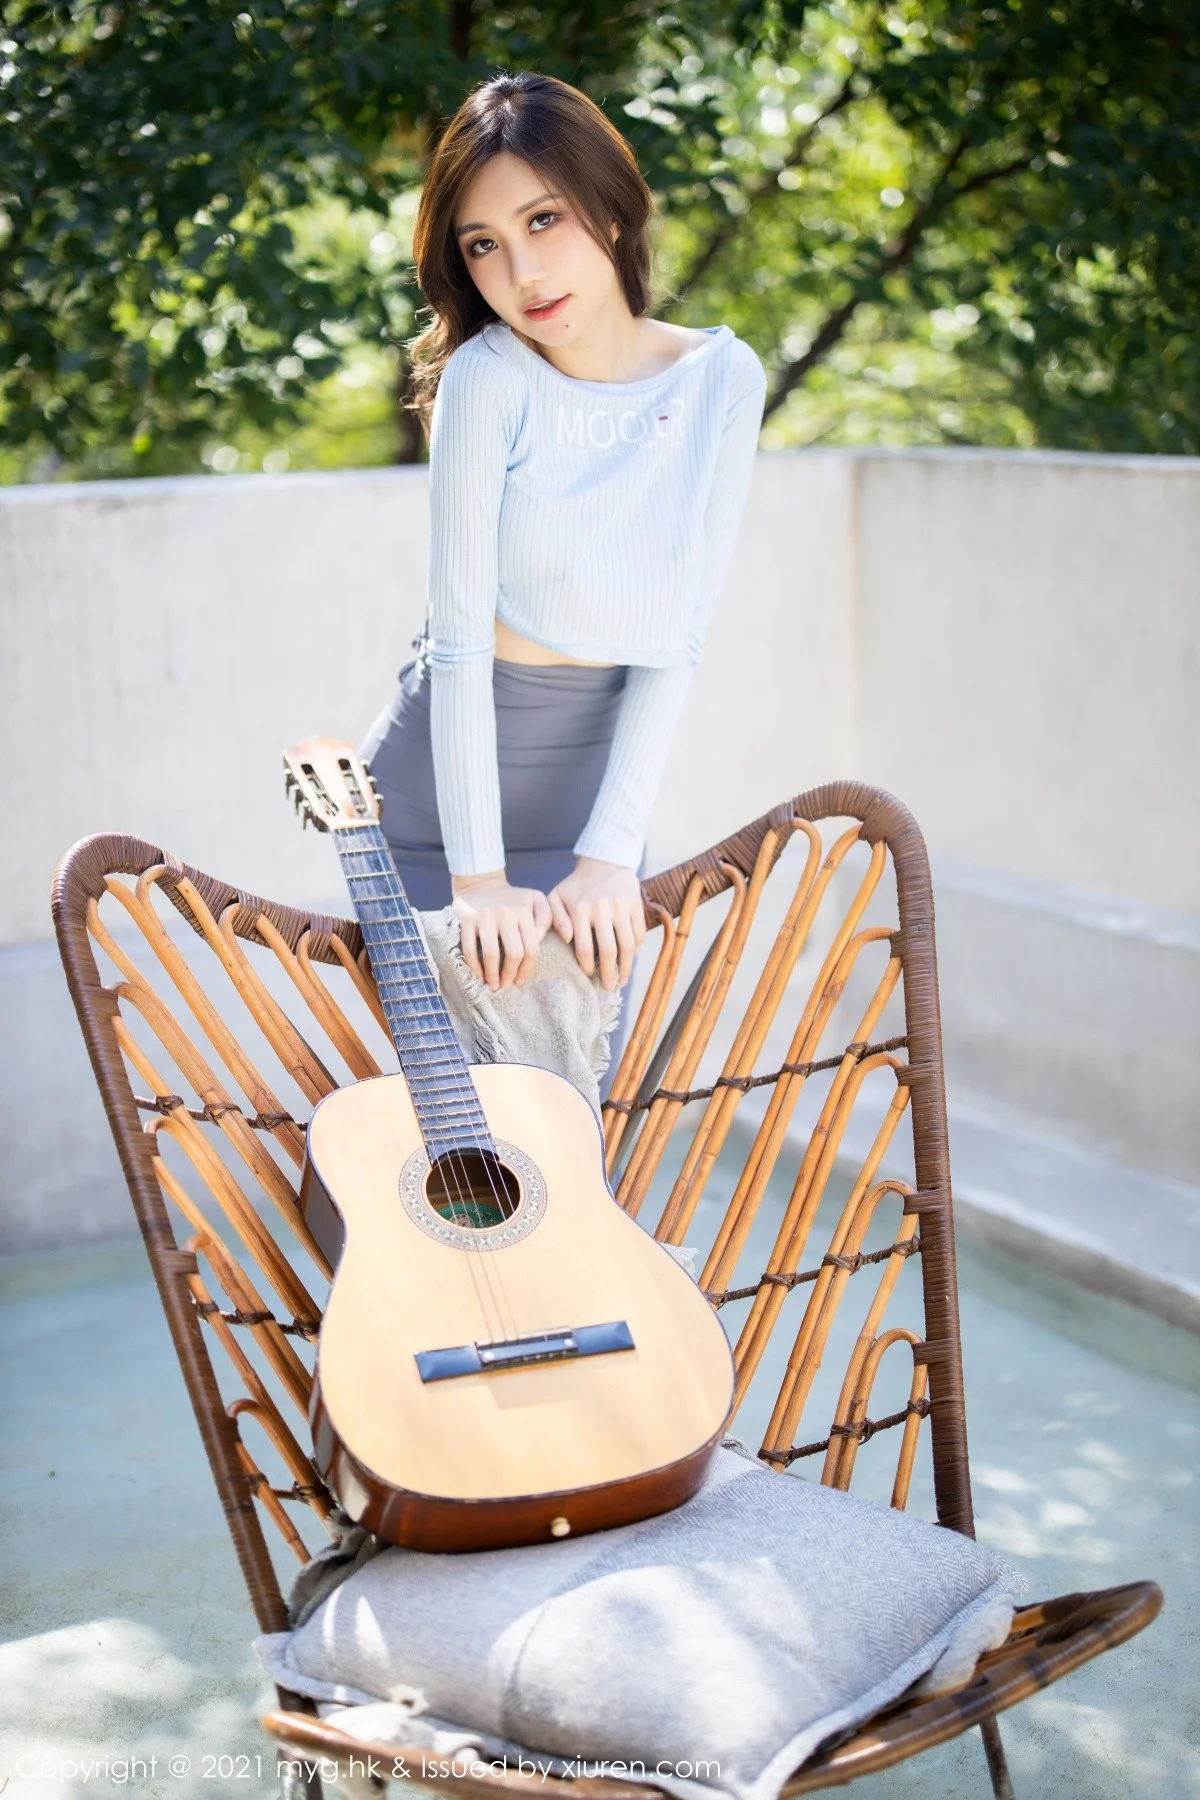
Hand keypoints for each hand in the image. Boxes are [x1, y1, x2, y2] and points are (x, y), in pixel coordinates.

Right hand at [451, 871, 550, 990]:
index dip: (527, 970)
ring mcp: (485, 916)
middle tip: (507, 985)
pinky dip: (475, 967)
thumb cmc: (513, 899)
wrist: (481, 884)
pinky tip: (479, 976)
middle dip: (511, 975)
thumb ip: (546, 918)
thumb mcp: (536, 900)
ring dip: (493, 975)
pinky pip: (470, 949)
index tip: (521, 981)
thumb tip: (545, 941)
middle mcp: (506, 913)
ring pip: (492, 955)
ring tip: (494, 985)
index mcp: (524, 911)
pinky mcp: (467, 919)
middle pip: (514, 954)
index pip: (531, 948)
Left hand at [547, 858, 646, 990]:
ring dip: (626, 967)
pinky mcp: (636, 904)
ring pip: (627, 945)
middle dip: (609, 974)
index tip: (589, 976)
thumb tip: (567, 938)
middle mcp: (601, 908)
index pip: (584, 948)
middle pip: (608, 951)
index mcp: (579, 909)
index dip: (588, 967)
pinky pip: (639, 934)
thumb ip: (554, 918)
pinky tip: (630, 959)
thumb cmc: (576, 885)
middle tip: (609, 987)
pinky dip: (636, 950)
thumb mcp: (556, 897)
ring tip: (622, 979)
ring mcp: (621, 906)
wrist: (603, 862)